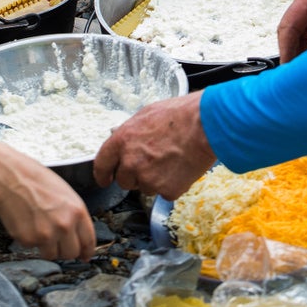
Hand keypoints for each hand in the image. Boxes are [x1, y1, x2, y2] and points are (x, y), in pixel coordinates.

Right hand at [0, 152, 95, 260]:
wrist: (11, 177)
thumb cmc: (36, 180)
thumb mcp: (65, 193)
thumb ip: (73, 215)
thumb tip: (77, 234)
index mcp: (77, 211)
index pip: (88, 241)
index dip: (86, 251)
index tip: (84, 256)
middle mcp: (64, 226)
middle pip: (71, 254)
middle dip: (65, 250)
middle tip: (57, 241)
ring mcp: (46, 235)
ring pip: (52, 255)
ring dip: (47, 247)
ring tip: (39, 227)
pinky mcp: (28, 240)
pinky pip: (33, 248)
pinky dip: (30, 240)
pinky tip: (26, 222)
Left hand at [93, 93, 215, 199]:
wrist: (205, 125)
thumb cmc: (179, 114)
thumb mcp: (146, 115)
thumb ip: (130, 132)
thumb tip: (124, 141)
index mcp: (122, 141)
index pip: (102, 164)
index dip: (102, 174)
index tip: (105, 179)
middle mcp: (131, 163)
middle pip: (124, 180)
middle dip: (134, 174)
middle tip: (152, 162)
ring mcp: (148, 179)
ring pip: (145, 187)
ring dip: (154, 179)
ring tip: (171, 160)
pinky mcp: (166, 191)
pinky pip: (164, 193)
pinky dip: (172, 184)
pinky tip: (180, 168)